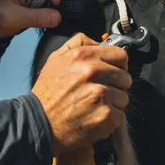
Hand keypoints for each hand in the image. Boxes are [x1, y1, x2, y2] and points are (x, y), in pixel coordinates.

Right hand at [31, 33, 131, 155]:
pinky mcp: (106, 115)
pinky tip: (94, 117)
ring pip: (124, 97)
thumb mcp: (56, 58)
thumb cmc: (48, 92)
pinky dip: (110, 118)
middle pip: (125, 77)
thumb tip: (100, 42)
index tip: (111, 72)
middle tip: (99, 92)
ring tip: (95, 106)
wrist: (39, 122)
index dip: (118, 65)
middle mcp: (93, 72)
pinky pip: (120, 114)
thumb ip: (79, 43)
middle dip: (115, 85)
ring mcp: (101, 94)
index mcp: (83, 56)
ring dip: (113, 103)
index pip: (120, 55)